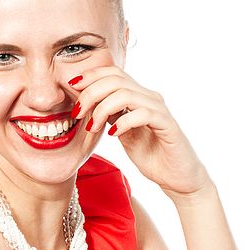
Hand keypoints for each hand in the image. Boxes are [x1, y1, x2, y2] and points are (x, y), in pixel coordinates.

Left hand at [69, 66, 211, 201]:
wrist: (177, 176)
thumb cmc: (151, 154)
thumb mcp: (122, 133)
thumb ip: (109, 117)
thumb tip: (86, 104)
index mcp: (138, 96)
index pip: (113, 73)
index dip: (91, 75)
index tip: (71, 87)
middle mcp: (149, 98)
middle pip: (115, 79)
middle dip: (90, 93)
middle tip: (77, 113)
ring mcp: (159, 110)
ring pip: (126, 94)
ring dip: (102, 108)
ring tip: (92, 127)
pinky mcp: (167, 125)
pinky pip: (143, 114)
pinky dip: (123, 122)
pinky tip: (113, 134)